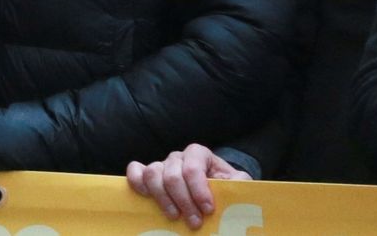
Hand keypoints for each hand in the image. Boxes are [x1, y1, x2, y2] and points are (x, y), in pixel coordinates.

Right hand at [127, 144, 250, 230]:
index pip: (193, 167)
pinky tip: (146, 197)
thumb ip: (239, 183)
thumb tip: (240, 186)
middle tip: (195, 222)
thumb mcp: (236, 183)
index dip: (199, 189)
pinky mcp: (148, 174)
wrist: (212, 188)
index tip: (208, 209)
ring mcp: (161, 164)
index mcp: (199, 154)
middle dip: (183, 201)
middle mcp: (178, 157)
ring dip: (162, 199)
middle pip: (172, 175)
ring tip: (174, 216)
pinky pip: (135, 170)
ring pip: (152, 174)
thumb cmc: (223, 186)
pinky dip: (137, 182)